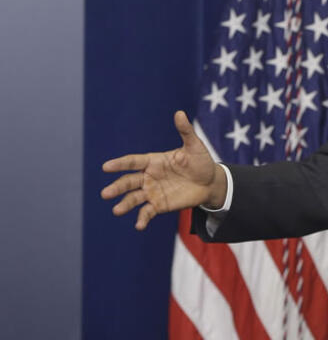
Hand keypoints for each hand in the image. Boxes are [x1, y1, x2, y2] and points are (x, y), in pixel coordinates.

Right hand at [101, 111, 226, 229]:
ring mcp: (152, 191)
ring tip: (116, 210)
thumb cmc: (200, 161)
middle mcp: (149, 177)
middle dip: (117, 187)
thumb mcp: (194, 146)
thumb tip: (179, 113)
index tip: (106, 167)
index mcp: (153, 161)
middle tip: (105, 193)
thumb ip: (185, 131)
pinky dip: (142, 218)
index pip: (133, 162)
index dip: (120, 164)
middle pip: (128, 181)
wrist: (210, 182)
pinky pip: (147, 212)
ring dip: (125, 204)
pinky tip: (139, 225)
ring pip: (134, 198)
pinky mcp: (159, 205)